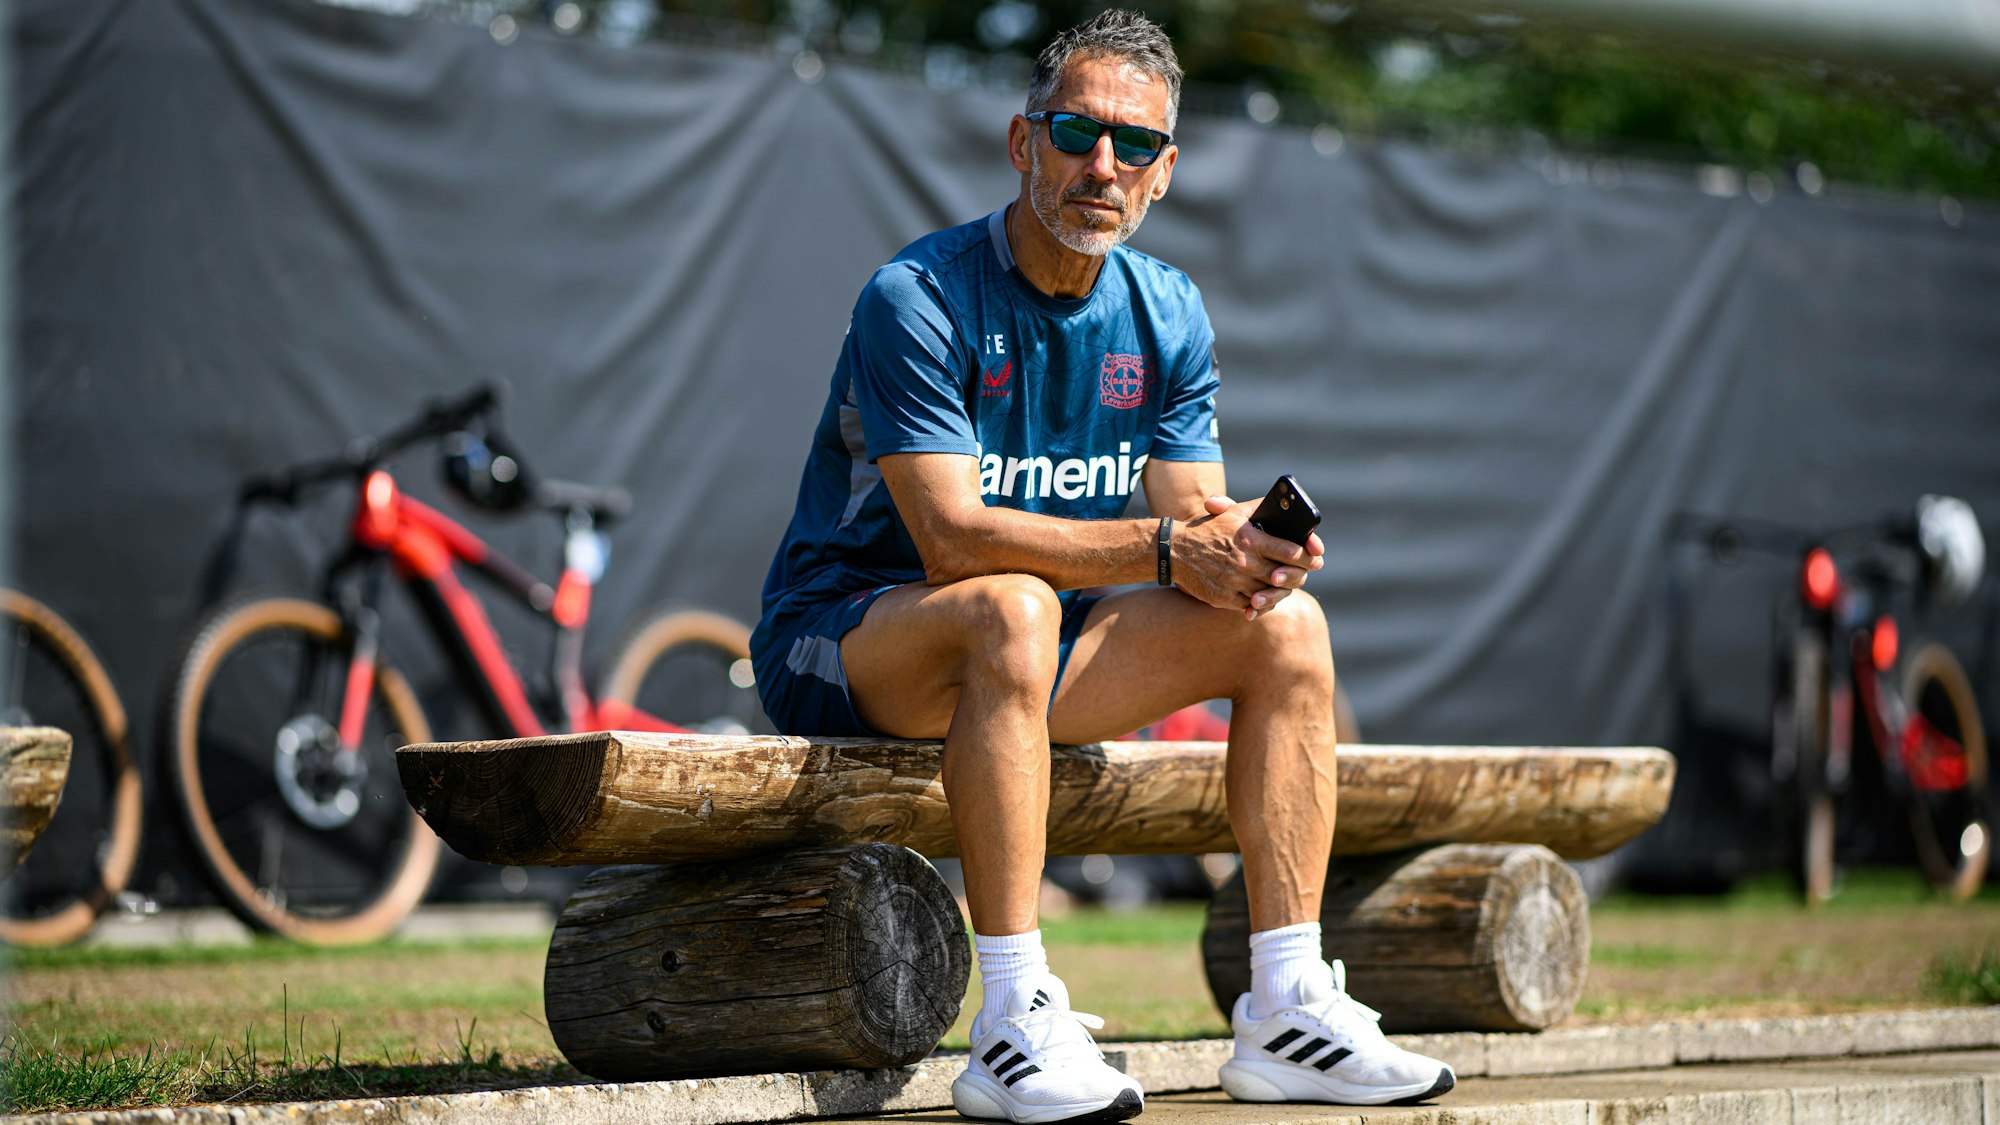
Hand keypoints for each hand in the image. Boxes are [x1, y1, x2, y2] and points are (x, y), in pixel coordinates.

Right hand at [1172, 495, 1323, 619]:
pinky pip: (1251, 606)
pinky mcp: (1224, 598)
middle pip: (1284, 577)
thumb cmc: (1208, 529)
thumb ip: (1260, 508)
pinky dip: (1260, 603)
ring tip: (1283, 585)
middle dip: (1297, 576)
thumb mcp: (1233, 512)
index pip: (1290, 552)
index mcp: (1250, 540)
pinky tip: (1263, 596)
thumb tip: (1287, 505)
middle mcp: (1244, 562)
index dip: (1308, 557)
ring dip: (1279, 591)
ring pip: (1270, 594)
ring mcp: (1234, 583)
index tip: (1316, 558)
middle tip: (1303, 574)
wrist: (1174, 551)